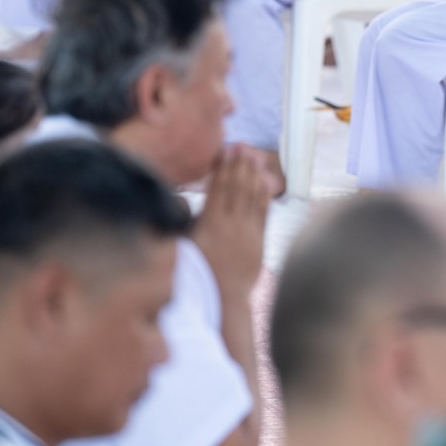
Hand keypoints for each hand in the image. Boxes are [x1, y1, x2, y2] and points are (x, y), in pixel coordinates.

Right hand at [193, 144, 276, 292]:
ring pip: (252, 197)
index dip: (223, 167)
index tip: (226, 149)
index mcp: (211, 225)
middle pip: (238, 188)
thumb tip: (179, 198)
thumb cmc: (196, 274)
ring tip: (255, 156)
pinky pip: (263, 213)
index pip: (219, 188)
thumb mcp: (183, 247)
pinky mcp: (260, 242)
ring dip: (254, 174)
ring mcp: (248, 233)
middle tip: (243, 145)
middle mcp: (232, 226)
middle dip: (240, 164)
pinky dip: (264, 195)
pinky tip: (265, 182)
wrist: (224, 300)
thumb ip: (183, 221)